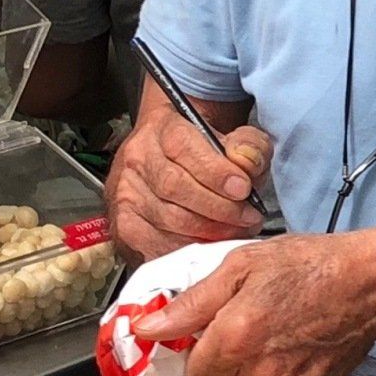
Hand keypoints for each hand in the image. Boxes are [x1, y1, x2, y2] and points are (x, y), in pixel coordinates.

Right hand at [105, 105, 272, 260]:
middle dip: (219, 208)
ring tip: (235, 230)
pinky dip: (189, 248)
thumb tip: (246, 162)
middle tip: (247, 216)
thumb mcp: (235, 138)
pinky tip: (210, 243)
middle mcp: (138, 158)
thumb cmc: (205, 153)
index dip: (216, 172)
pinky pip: (157, 244)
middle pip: (175, 187)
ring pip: (168, 218)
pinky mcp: (126, 223)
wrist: (171, 160)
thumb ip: (249, 145)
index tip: (243, 188)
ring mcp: (127, 192)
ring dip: (209, 231)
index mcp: (162, 127)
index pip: (183, 148)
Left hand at [131, 229, 375, 375]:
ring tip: (273, 337)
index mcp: (236, 339)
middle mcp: (260, 374)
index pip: (194, 374)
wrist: (372, 279)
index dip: (201, 352)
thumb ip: (191, 303)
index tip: (214, 333)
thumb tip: (145, 328)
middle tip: (246, 329)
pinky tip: (295, 349)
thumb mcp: (241, 266)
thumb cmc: (308, 264)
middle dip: (224, 364)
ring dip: (251, 375)